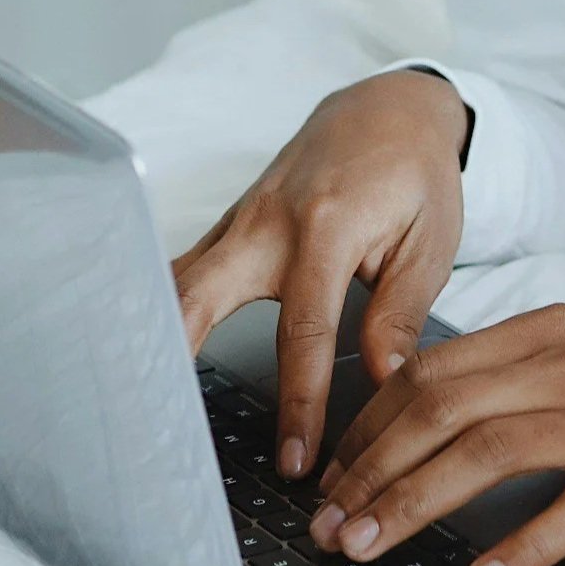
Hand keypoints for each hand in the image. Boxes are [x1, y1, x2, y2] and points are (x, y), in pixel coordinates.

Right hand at [171, 68, 469, 486]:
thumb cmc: (415, 173)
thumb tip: (385, 382)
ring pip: (178, 281)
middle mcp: (268, 221)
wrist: (388, 106)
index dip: (298, 401)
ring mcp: (240, 219)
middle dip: (176, 360)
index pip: (302, 330)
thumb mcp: (430, 241)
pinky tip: (148, 357)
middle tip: (164, 430)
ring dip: (155, 337)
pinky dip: (164, 313)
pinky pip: (186, 272)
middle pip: (199, 295)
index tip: (295, 459)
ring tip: (134, 404)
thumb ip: (401, 312)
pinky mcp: (230, 225)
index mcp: (325, 227)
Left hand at [309, 304, 564, 565]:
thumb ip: (523, 367)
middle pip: (443, 407)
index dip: (370, 422)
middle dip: (370, 467)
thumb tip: (436, 406)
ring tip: (367, 545)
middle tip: (328, 521)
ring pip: (487, 452)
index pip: (433, 368)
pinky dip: (520, 542)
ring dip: (414, 503)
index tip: (334, 470)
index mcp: (552, 330)